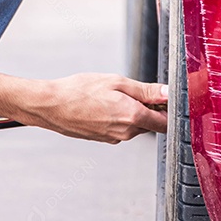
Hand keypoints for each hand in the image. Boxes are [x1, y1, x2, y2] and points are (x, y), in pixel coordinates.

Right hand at [26, 74, 169, 142]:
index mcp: (133, 117)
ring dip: (131, 112)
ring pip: (134, 126)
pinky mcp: (104, 139)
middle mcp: (126, 132)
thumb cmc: (80, 90)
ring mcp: (114, 138)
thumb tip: (168, 93)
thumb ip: (146, 90)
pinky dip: (118, 117)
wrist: (52, 106)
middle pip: (150, 123)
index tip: (164, 98)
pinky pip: (120, 128)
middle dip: (148, 108)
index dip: (168, 110)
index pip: (165, 122)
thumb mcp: (117, 82)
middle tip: (131, 90)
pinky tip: (104, 105)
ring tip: (112, 96)